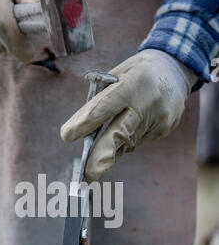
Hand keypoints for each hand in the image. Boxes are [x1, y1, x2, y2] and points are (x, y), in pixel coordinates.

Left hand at [61, 50, 196, 181]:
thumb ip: (101, 97)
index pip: (106, 105)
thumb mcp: (119, 73)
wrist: (176, 70)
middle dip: (103, 154)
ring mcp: (159, 118)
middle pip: (121, 132)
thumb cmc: (138, 72)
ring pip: (126, 141)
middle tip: (88, 173)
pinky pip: (136, 140)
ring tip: (96, 160)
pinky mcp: (163, 129)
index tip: (67, 135)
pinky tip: (126, 131)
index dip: (86, 121)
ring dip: (109, 149)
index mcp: (133, 83)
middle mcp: (148, 102)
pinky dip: (125, 140)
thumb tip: (83, 127)